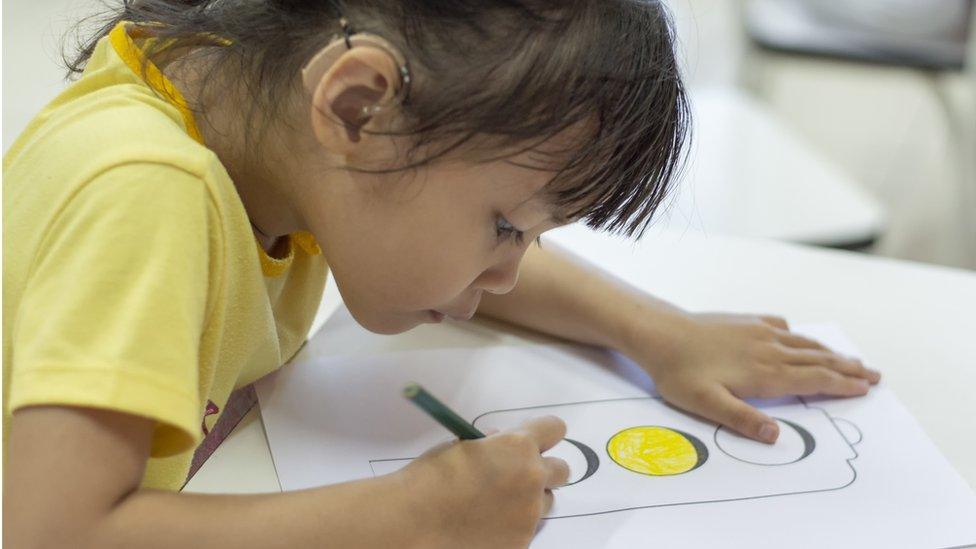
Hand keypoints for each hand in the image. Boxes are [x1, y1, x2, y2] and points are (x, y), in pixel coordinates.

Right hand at [396, 415, 569, 548]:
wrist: (414, 521)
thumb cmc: (431, 478)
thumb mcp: (462, 446)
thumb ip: (491, 445)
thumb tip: (500, 444)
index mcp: (519, 446)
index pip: (554, 428)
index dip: (543, 433)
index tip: (534, 440)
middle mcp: (532, 478)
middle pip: (561, 470)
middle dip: (543, 470)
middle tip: (517, 476)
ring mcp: (530, 514)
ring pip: (546, 503)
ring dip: (530, 500)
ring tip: (496, 505)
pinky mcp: (522, 542)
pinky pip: (526, 529)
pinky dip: (511, 526)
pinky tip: (484, 526)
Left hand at [629, 312, 880, 443]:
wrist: (659, 332)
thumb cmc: (678, 372)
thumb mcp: (705, 404)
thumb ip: (742, 420)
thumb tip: (777, 437)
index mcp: (763, 372)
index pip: (812, 379)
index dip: (841, 385)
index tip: (865, 388)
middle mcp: (767, 348)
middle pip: (816, 359)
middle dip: (848, 368)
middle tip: (875, 374)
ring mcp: (757, 331)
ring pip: (802, 342)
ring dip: (829, 351)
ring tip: (850, 358)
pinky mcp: (744, 320)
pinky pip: (780, 326)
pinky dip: (798, 334)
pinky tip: (799, 336)